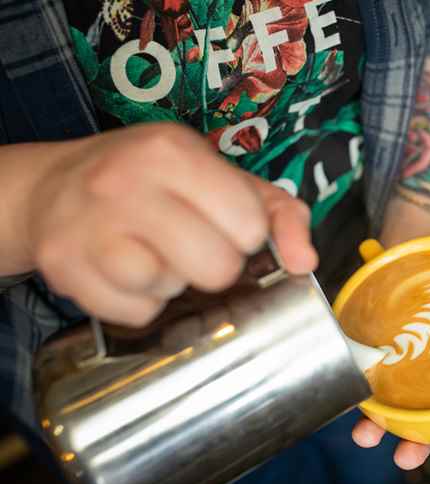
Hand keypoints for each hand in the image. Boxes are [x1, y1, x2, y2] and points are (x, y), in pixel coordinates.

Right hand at [8, 123, 316, 325]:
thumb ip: (279, 212)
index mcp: (174, 152)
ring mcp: (89, 225)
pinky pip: (135, 313)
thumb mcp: (220, 177)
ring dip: (173, 283)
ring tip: (154, 255)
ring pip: (170, 289)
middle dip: (215, 266)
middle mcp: (126, 181)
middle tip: (192, 246)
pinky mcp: (64, 267)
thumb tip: (305, 262)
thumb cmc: (153, 184)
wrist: (51, 188)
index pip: (249, 226)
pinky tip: (128, 273)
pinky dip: (141, 304)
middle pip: (216, 267)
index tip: (225, 225)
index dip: (245, 236)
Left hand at [351, 260, 429, 468]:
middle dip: (420, 445)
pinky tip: (348, 395)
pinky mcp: (377, 351)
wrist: (419, 244)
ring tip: (366, 438)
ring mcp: (406, 368)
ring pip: (396, 409)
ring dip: (380, 429)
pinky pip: (367, 377)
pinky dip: (357, 391)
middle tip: (407, 459)